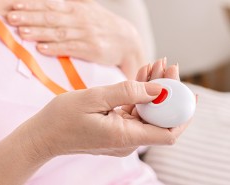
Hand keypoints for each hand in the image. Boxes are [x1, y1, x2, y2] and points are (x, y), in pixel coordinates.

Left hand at [7, 0, 145, 78]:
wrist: (127, 41)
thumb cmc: (105, 25)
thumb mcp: (90, 9)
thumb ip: (74, 3)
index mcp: (78, 9)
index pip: (51, 5)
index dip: (32, 6)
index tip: (15, 6)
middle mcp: (81, 20)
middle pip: (52, 17)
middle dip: (31, 17)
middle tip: (12, 18)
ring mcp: (87, 35)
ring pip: (59, 32)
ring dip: (39, 32)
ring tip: (22, 32)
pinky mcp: (92, 50)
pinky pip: (71, 48)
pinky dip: (56, 48)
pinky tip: (42, 49)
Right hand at [25, 58, 188, 158]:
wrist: (45, 135)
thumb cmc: (63, 118)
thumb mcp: (95, 98)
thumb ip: (128, 93)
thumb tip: (159, 90)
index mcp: (125, 137)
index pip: (168, 133)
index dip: (182, 114)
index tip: (187, 91)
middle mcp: (128, 140)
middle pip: (159, 119)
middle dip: (168, 92)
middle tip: (167, 66)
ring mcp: (123, 135)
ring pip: (147, 113)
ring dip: (153, 90)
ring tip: (154, 66)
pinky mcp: (117, 129)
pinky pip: (134, 112)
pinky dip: (139, 95)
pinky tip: (141, 76)